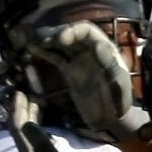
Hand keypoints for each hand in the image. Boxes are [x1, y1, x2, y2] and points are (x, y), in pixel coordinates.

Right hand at [18, 18, 145, 140]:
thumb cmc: (118, 103)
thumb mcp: (119, 85)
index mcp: (104, 50)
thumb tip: (97, 44)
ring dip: (47, 40)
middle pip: (71, 34)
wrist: (110, 121)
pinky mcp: (69, 71)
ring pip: (61, 44)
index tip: (60, 39)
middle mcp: (90, 51)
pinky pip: (56, 57)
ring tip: (32, 41)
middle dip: (55, 34)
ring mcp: (79, 60)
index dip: (73, 30)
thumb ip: (110, 65)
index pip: (87, 31)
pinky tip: (32, 49)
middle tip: (40, 40)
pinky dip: (45, 52)